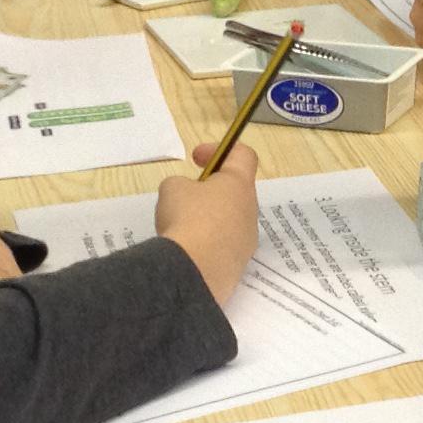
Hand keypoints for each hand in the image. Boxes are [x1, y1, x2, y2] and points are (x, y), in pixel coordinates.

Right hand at [157, 143, 261, 302]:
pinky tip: (187, 250)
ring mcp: (247, 242)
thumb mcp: (172, 188)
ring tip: (181, 228)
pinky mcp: (238, 266)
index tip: (196, 158)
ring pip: (229, 222)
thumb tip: (187, 196)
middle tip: (184, 198)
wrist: (193, 272)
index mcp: (239, 185)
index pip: (243, 155)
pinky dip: (206, 245)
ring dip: (208, 219)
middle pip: (234, 192)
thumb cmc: (186, 219)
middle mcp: (250, 212)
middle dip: (209, 191)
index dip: (220, 150)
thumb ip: (182, 184)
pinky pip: (222, 247)